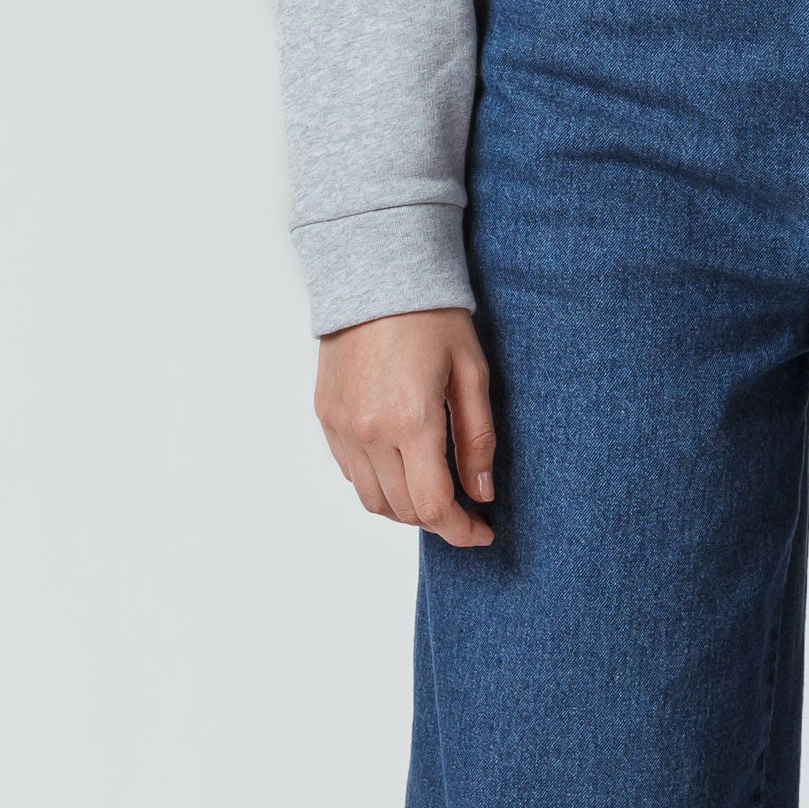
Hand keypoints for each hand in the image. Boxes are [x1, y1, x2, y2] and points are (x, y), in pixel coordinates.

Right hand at [315, 307, 495, 547]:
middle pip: (402, 510)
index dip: (461, 530)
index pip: (433, 506)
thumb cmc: (432, 317)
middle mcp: (369, 432)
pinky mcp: (325, 416)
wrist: (376, 274)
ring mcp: (341, 426)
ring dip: (405, 507)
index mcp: (411, 421)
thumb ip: (477, 439)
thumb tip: (482, 493)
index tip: (482, 533)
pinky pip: (350, 472)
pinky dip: (377, 482)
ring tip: (434, 490)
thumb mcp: (471, 372)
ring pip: (372, 499)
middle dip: (438, 520)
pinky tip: (401, 464)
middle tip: (466, 510)